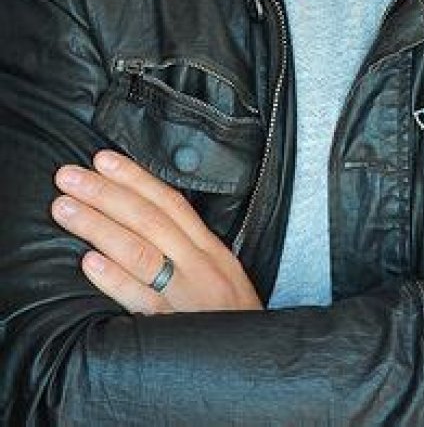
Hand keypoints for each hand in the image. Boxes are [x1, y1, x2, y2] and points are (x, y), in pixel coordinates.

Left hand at [52, 150, 262, 314]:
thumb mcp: (221, 275)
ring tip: (65, 209)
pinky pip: (140, 299)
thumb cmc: (234, 321)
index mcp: (211, 250)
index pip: (170, 202)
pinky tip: (88, 262)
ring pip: (139, 251)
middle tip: (69, 177)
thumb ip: (189, 250)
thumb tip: (144, 220)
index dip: (135, 177)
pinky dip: (114, 279)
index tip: (103, 160)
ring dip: (98, 225)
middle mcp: (200, 266)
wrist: (258, 363)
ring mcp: (187, 296)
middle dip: (106, 193)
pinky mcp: (174, 329)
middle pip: (148, 219)